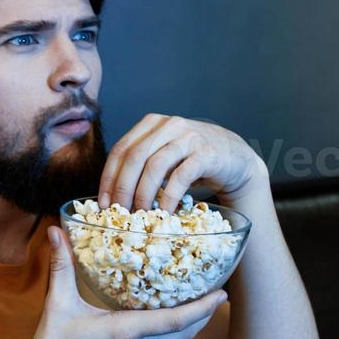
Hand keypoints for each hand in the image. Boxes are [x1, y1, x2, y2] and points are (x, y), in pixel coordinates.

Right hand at [18, 225, 227, 338]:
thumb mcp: (57, 307)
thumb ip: (61, 267)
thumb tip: (56, 231)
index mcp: (125, 332)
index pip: (175, 321)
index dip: (203, 308)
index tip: (223, 294)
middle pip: (183, 332)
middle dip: (204, 314)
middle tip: (220, 294)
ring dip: (186, 322)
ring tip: (193, 300)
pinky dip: (165, 331)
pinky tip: (157, 318)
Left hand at [97, 114, 264, 213]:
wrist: (235, 160)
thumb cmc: (193, 161)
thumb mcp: (163, 157)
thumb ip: (141, 167)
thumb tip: (111, 198)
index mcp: (151, 124)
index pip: (121, 149)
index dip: (109, 177)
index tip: (103, 203)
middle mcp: (168, 125)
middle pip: (135, 157)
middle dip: (123, 187)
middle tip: (119, 212)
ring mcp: (188, 136)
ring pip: (155, 165)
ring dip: (144, 193)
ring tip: (141, 214)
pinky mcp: (206, 153)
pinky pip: (181, 176)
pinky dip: (169, 196)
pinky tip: (165, 211)